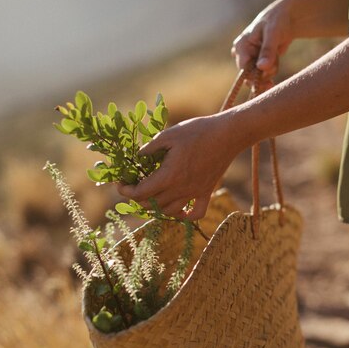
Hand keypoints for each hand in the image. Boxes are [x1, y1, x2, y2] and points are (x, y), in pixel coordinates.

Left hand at [118, 113, 237, 220]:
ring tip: (151, 196)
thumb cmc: (197, 131)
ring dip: (156, 208)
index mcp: (169, 176)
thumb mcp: (168, 135)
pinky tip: (178, 209)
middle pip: (152, 205)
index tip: (120, 184)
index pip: (141, 193)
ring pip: (170, 212)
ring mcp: (195, 193)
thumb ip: (149, 149)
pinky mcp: (206, 192)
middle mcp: (181, 189)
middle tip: (133, 186)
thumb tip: (136, 158)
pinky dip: (185, 216)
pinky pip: (196, 214)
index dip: (126, 191)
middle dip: (138, 198)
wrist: (228, 134)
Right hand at [232, 0, 292, 81]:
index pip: (243, 68)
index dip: (255, 75)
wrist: (287, 18)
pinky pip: (261, 76)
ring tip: (276, 59)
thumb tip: (262, 67)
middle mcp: (241, 53)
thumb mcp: (273, 33)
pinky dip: (269, 74)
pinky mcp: (256, 62)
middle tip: (275, 67)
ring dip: (268, 73)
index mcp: (241, 45)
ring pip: (256, 77)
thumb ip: (268, 50)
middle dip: (263, 74)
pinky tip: (274, 68)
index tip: (270, 72)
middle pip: (249, 75)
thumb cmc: (278, 21)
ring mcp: (249, 59)